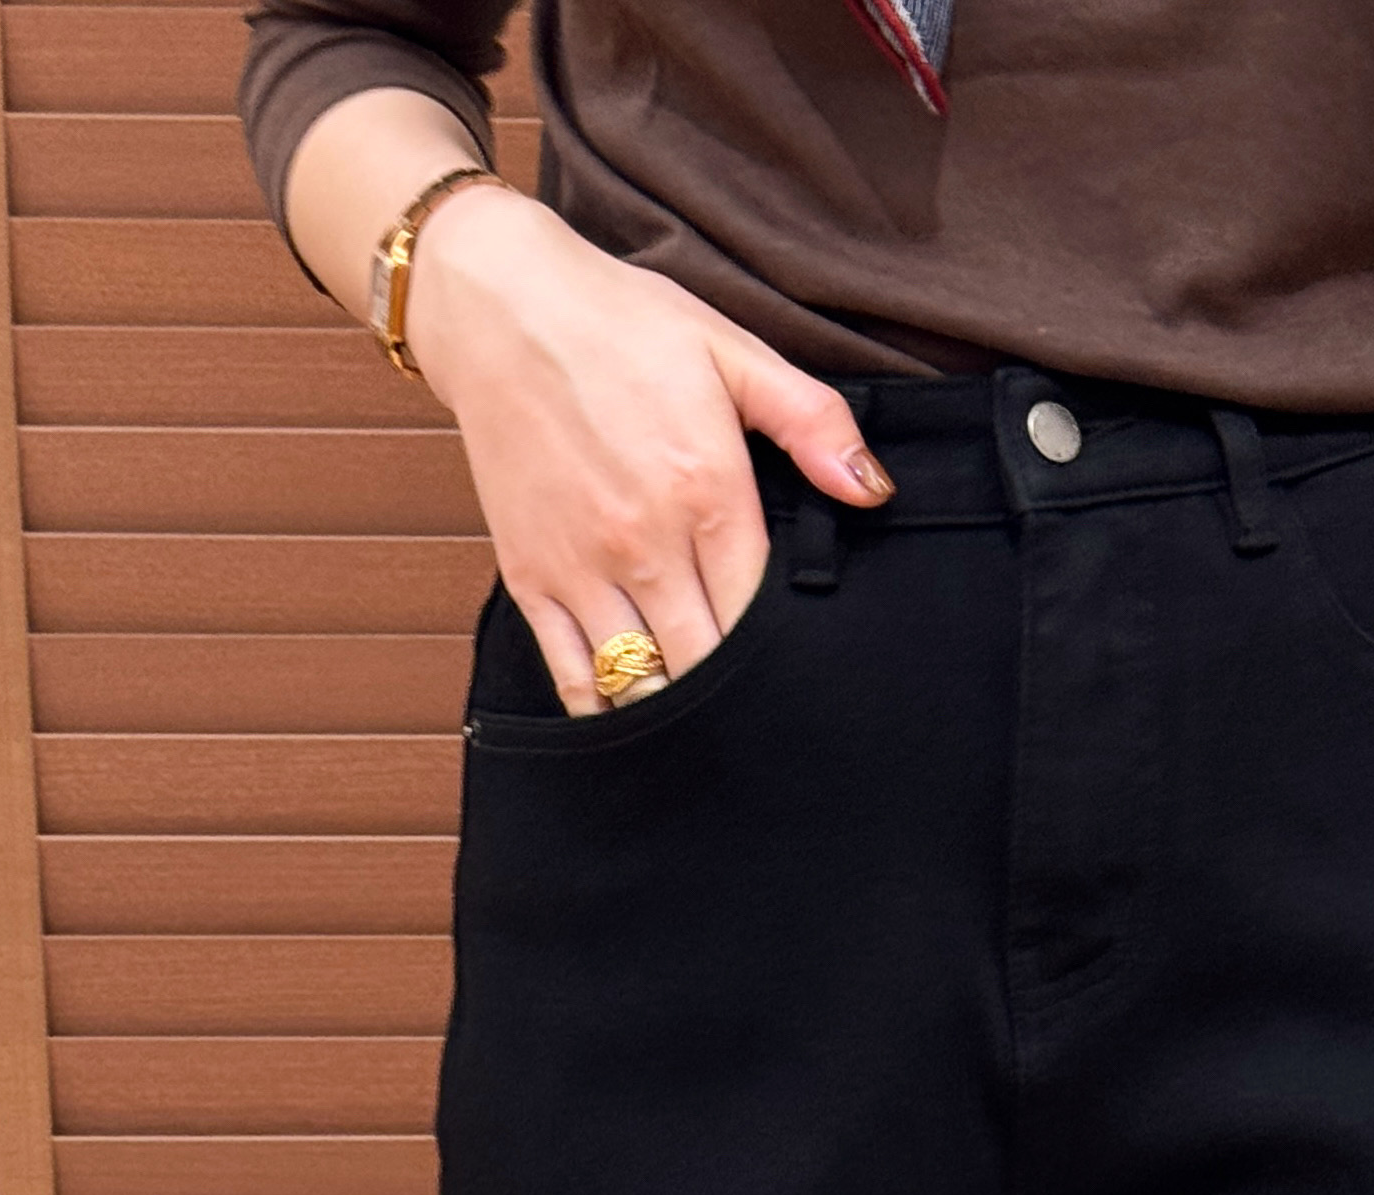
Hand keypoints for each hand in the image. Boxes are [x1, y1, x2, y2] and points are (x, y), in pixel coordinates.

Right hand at [401, 183, 890, 712]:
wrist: (502, 307)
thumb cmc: (620, 324)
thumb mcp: (731, 350)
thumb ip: (810, 421)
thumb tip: (871, 489)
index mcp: (706, 491)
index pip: (758, 616)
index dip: (780, 650)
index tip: (793, 662)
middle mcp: (644, 543)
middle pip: (705, 665)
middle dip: (734, 690)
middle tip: (756, 700)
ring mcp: (582, 568)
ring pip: (642, 683)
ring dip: (674, 702)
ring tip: (699, 704)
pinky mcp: (530, 578)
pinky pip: (572, 678)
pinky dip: (603, 707)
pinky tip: (631, 708)